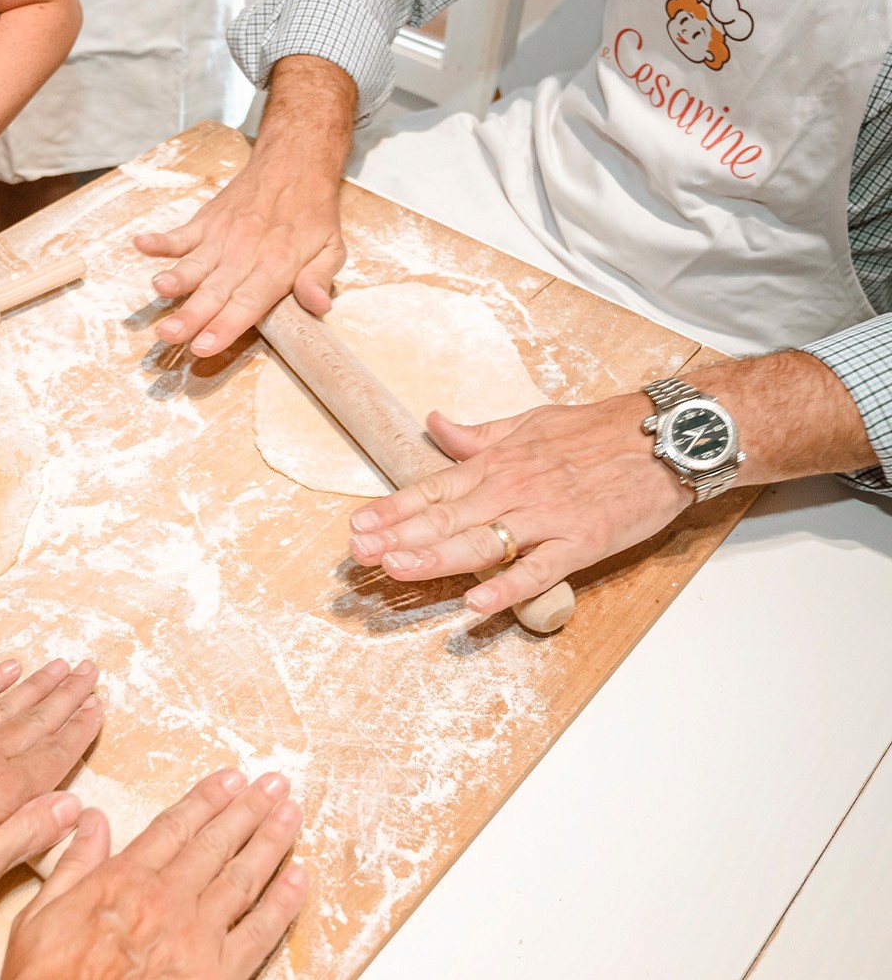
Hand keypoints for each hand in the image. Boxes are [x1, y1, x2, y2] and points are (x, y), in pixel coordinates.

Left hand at [0, 657, 103, 930]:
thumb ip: (24, 837)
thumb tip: (71, 806)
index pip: (52, 755)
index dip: (78, 731)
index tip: (99, 707)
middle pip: (35, 720)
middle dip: (66, 695)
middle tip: (90, 670)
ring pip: (5, 705)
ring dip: (36, 684)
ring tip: (61, 665)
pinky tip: (7, 668)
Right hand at [1, 770, 307, 979]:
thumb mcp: (39, 917)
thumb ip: (72, 865)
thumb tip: (90, 819)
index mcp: (124, 881)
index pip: (175, 827)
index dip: (207, 799)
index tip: (230, 779)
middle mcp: (167, 900)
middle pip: (217, 843)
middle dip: (249, 809)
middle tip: (275, 784)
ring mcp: (197, 937)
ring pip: (244, 877)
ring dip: (271, 841)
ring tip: (291, 814)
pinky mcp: (218, 974)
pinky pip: (261, 931)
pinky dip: (284, 902)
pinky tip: (299, 877)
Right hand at [134, 155, 345, 357]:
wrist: (295, 163)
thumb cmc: (312, 213)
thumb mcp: (332, 248)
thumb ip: (319, 278)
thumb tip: (319, 306)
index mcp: (277, 265)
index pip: (248, 303)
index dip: (224, 326)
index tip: (203, 347)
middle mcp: (245, 253)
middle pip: (214, 291)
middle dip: (190, 315)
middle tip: (169, 335)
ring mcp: (222, 237)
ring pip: (194, 265)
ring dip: (174, 280)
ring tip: (157, 292)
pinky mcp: (206, 223)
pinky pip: (180, 234)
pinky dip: (159, 241)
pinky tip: (140, 244)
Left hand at [347, 395, 692, 614]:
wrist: (667, 436)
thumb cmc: (598, 431)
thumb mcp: (530, 422)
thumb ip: (480, 435)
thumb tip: (436, 425)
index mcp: (498, 464)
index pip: (433, 488)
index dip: (392, 509)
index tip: (357, 526)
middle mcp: (514, 489)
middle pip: (446, 518)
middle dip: (398, 537)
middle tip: (359, 555)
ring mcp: (547, 517)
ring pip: (483, 542)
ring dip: (437, 557)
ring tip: (398, 570)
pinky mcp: (582, 541)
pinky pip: (540, 569)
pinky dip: (509, 586)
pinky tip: (477, 603)